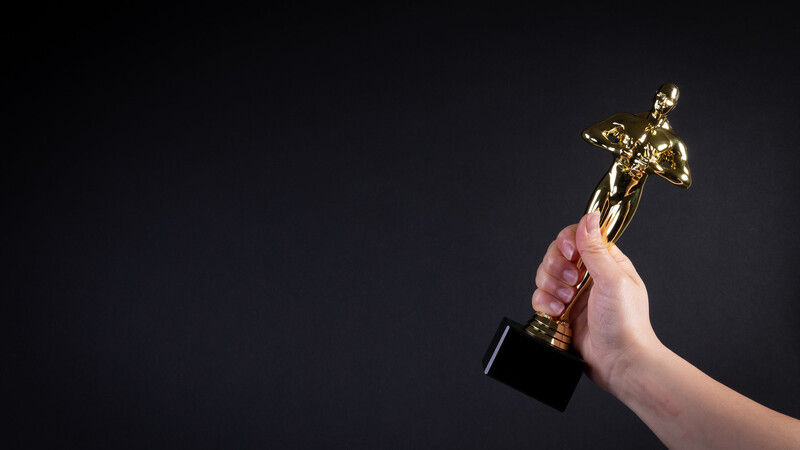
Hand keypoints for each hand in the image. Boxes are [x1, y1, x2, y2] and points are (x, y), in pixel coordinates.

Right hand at [531, 212, 660, 391]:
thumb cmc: (627, 324)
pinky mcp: (560, 313)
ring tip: (566, 301)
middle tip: (571, 281)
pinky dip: (544, 303)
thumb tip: (589, 217)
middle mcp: (587, 276)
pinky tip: (558, 313)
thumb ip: (595, 249)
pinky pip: (540, 298)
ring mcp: (572, 295)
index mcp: (606, 262)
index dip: (568, 240)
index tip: (569, 252)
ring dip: (550, 286)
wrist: (620, 363)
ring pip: (544, 275)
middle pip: (555, 254)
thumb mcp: (613, 279)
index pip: (578, 236)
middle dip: (556, 266)